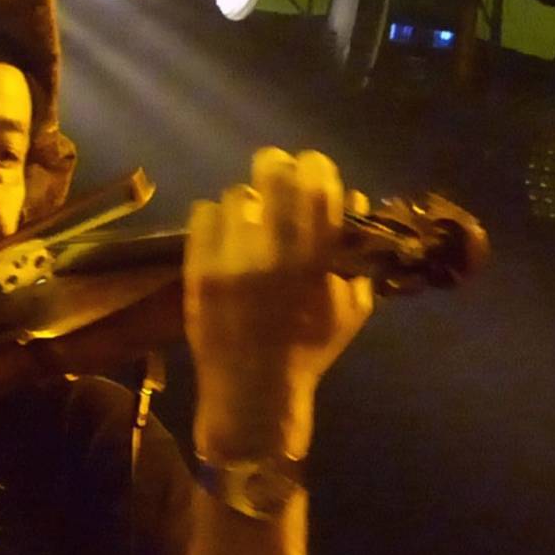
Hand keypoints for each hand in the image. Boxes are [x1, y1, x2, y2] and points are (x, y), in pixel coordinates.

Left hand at [184, 147, 373, 458]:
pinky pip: (203, 215)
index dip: (315, 166)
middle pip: (272, 173)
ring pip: (235, 195)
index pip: (317, 183)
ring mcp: (230, 260)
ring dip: (247, 202)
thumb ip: (356, 253)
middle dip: (278, 167)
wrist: (251, 389)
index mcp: (316, 259)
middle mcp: (273, 252)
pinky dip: (216, 218)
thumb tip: (352, 200)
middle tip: (277, 175)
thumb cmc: (307, 348)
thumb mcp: (351, 305)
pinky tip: (226, 235)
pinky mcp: (197, 269)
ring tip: (251, 222)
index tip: (312, 169)